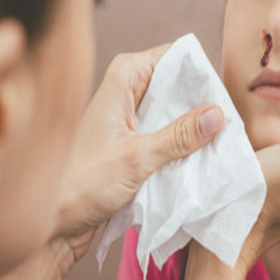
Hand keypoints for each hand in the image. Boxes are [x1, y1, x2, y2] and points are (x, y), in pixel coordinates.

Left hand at [53, 43, 223, 262]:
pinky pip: (167, 136)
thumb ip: (178, 136)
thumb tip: (217, 114)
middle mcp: (126, 91)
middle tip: (229, 127)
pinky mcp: (132, 144)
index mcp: (123, 78)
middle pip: (178, 85)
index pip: (175, 56)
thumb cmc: (81, 184)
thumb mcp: (137, 158)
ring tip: (221, 146)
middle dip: (203, 104)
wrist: (49, 223)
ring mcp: (129, 118)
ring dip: (194, 130)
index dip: (200, 73)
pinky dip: (183, 147)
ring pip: (175, 113)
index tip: (223, 99)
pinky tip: (201, 161)